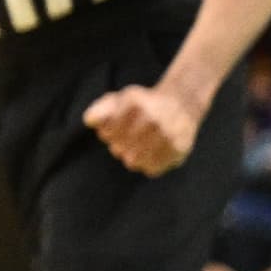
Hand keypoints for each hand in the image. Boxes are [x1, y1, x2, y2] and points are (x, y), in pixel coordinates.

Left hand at [83, 80, 204, 175]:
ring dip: (133, 156)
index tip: (117, 127)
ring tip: (141, 146)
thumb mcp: (118, 100)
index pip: (106, 134)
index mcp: (134, 102)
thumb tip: (90, 121)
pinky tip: (153, 153)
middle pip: (117, 150)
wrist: (181, 104)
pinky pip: (151, 169)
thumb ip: (100, 110)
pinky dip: (149, 164)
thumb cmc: (141, 105)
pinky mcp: (179, 148)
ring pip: (133, 162)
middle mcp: (152, 117)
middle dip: (120, 146)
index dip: (108, 134)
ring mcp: (167, 134)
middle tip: (132, 137)